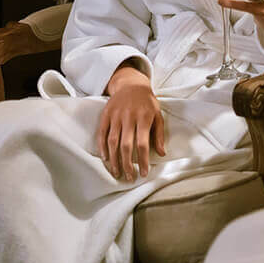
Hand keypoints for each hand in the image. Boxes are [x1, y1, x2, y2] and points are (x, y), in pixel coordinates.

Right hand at [95, 64, 166, 180]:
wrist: (131, 84)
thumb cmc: (147, 103)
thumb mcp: (158, 115)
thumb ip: (159, 134)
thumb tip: (161, 153)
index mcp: (144, 118)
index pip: (142, 144)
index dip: (143, 161)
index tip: (143, 173)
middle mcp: (129, 117)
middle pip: (126, 145)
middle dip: (127, 164)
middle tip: (129, 177)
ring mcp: (116, 115)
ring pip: (113, 141)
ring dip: (114, 159)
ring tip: (117, 172)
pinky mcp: (106, 114)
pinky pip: (102, 132)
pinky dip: (102, 146)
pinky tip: (105, 158)